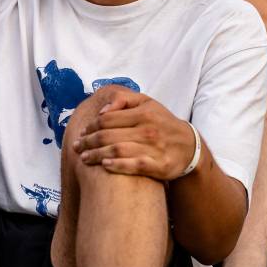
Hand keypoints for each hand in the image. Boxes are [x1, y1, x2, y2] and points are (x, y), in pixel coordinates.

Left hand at [70, 87, 196, 179]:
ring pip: (117, 151)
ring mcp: (154, 149)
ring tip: (84, 158)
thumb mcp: (148, 103)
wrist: (190, 146)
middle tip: (77, 147)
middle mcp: (148, 130)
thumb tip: (102, 110)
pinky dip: (117, 165)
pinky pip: (134, 165)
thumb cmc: (163, 123)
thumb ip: (124, 100)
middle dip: (88, 142)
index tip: (82, 132)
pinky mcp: (159, 166)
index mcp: (144, 113)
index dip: (91, 126)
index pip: (108, 119)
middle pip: (109, 136)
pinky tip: (104, 165)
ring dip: (96, 155)